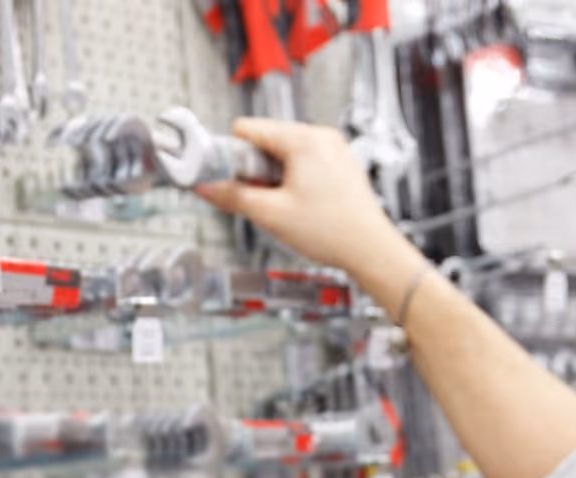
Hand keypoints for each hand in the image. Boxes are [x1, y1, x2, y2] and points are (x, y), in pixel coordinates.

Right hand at [195, 118, 417, 281]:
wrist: (371, 250)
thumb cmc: (332, 231)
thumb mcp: (271, 214)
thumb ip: (232, 197)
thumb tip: (204, 187)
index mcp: (303, 139)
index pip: (247, 129)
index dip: (232, 154)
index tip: (228, 177)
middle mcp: (321, 136)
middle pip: (266, 140)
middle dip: (255, 169)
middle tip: (263, 198)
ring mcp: (334, 149)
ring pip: (284, 153)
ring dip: (273, 176)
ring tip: (284, 204)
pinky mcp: (340, 164)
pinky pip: (304, 162)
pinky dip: (293, 179)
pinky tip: (299, 204)